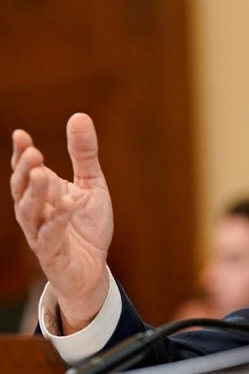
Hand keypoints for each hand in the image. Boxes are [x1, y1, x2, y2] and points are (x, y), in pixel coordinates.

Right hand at [10, 113, 112, 333]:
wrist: (93, 268)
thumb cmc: (87, 225)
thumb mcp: (91, 184)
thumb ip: (84, 154)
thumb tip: (79, 115)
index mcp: (43, 193)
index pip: (26, 171)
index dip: (20, 154)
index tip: (20, 135)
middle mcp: (36, 212)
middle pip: (22, 190)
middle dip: (25, 171)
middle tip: (33, 153)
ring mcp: (41, 234)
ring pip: (29, 213)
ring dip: (34, 193)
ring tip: (42, 174)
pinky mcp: (53, 254)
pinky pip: (50, 237)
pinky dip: (58, 220)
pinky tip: (68, 205)